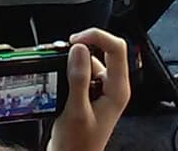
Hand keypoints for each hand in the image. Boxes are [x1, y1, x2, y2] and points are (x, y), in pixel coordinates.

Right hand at [49, 28, 129, 150]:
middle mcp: (113, 87)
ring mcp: (102, 89)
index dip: (96, 37)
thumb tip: (79, 49)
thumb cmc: (78, 144)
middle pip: (103, 50)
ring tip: (60, 77)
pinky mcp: (90, 92)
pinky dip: (70, 70)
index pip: (116, 48)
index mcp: (118, 90)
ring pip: (90, 60)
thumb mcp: (76, 110)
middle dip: (81, 49)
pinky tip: (61, 82)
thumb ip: (79, 78)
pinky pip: (82, 71)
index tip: (75, 41)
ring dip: (73, 62)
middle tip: (63, 54)